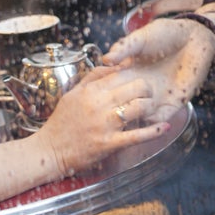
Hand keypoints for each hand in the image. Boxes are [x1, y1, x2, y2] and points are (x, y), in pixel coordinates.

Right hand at [38, 65, 169, 176]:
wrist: (51, 150)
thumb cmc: (61, 122)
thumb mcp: (72, 94)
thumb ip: (91, 78)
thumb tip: (110, 65)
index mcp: (90, 91)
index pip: (120, 74)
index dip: (134, 73)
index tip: (139, 76)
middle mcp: (99, 104)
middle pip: (135, 88)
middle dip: (147, 89)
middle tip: (150, 92)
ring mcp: (105, 124)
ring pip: (138, 108)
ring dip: (149, 107)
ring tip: (152, 108)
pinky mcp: (110, 143)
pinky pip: (137, 135)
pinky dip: (153, 131)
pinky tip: (164, 127)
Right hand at [103, 18, 214, 123]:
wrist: (194, 38)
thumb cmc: (166, 34)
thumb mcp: (140, 38)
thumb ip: (124, 48)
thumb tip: (106, 59)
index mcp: (130, 72)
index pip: (113, 88)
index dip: (106, 94)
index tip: (98, 98)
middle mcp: (141, 87)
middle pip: (125, 105)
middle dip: (118, 110)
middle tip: (112, 112)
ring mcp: (157, 96)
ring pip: (141, 116)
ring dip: (135, 118)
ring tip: (129, 117)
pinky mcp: (173, 102)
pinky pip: (160, 119)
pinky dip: (154, 123)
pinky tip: (149, 116)